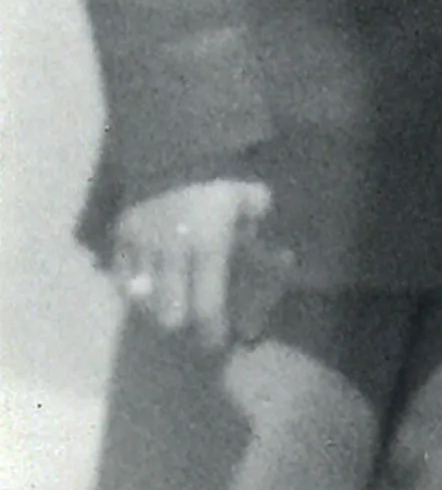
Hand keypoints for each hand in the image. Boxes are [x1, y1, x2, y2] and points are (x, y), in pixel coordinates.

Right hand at [109, 178, 271, 349]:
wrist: (177, 146)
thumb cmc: (223, 177)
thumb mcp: (253, 203)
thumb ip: (258, 234)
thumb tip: (274, 259)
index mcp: (208, 250)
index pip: (206, 309)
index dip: (212, 334)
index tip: (219, 343)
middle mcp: (171, 256)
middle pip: (168, 316)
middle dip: (183, 325)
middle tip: (195, 321)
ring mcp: (140, 249)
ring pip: (141, 302)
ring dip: (157, 310)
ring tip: (172, 305)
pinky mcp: (119, 239)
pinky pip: (119, 279)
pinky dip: (132, 290)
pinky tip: (148, 288)